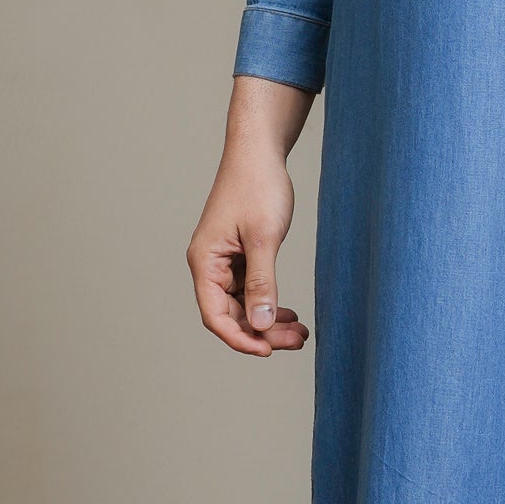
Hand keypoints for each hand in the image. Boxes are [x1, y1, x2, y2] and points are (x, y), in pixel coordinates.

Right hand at [188, 75, 313, 358]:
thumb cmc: (257, 187)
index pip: (215, 316)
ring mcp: (225, 261)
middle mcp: (210, 265)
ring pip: (243, 305)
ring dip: (268, 321)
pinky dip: (269, 303)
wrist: (260, 152)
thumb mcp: (263, 238)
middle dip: (262, 332)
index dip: (240, 339)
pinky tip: (290, 313)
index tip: (268, 351)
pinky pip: (251, 290)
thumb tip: (260, 324)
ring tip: (299, 332)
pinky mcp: (240, 255)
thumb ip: (262, 283)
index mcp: (205, 262)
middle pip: (231, 315)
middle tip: (297, 340)